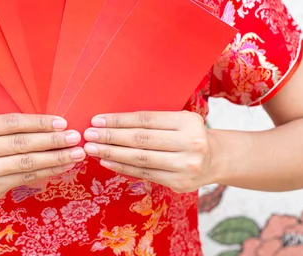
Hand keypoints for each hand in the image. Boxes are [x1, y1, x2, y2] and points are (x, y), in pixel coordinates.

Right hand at [0, 114, 85, 199]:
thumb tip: (53, 124)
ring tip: (76, 153)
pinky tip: (63, 165)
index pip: (13, 123)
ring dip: (55, 158)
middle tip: (75, 137)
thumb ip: (11, 126)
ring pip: (26, 163)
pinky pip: (26, 178)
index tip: (62, 122)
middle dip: (52, 141)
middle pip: (21, 144)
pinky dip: (47, 171)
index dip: (39, 122)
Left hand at [83, 111, 213, 192]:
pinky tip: (107, 162)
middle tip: (88, 135)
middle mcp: (190, 144)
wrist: (214, 159)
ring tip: (92, 149)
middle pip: (141, 140)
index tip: (97, 120)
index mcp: (188, 122)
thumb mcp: (178, 120)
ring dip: (112, 154)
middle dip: (111, 137)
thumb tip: (111, 121)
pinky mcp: (179, 183)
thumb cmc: (187, 135)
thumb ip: (153, 121)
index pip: (146, 120)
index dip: (119, 120)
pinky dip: (122, 168)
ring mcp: (185, 166)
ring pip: (140, 159)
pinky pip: (144, 174)